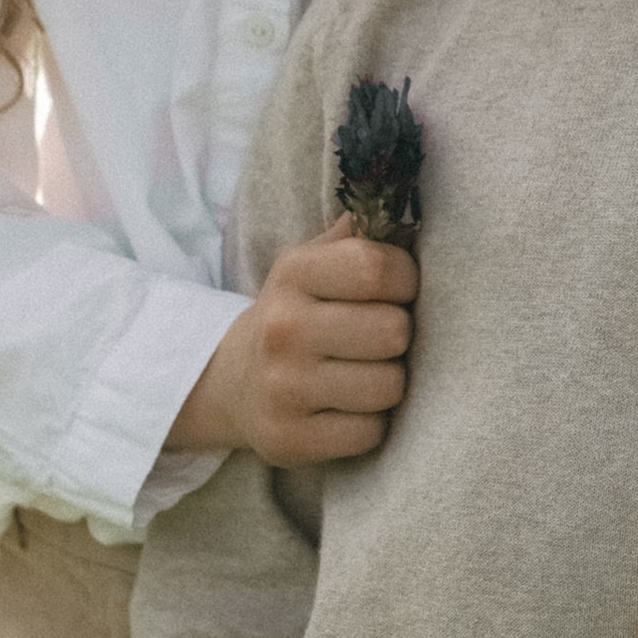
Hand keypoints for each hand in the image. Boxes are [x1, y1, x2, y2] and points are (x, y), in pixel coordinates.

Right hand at [171, 217, 417, 465]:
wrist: (232, 382)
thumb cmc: (296, 313)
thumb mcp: (312, 263)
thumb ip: (357, 233)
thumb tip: (403, 196)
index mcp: (293, 274)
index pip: (376, 267)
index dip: (405, 280)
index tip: (397, 289)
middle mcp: (283, 330)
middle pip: (392, 331)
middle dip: (398, 335)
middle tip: (378, 338)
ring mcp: (284, 389)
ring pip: (388, 386)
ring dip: (389, 382)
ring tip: (364, 372)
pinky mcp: (291, 440)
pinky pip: (371, 432)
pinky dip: (370, 423)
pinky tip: (347, 408)